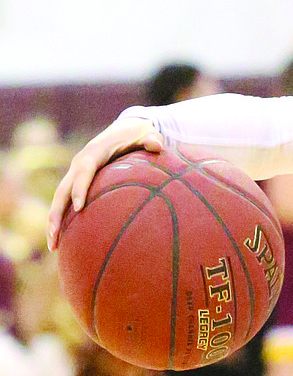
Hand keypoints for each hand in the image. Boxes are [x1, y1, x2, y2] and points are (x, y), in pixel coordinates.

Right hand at [47, 118, 162, 249]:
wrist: (125, 129)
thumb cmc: (138, 135)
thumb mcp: (148, 134)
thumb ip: (152, 139)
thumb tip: (157, 145)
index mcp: (95, 152)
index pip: (84, 170)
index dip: (80, 188)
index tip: (79, 208)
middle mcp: (80, 163)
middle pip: (63, 189)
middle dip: (57, 212)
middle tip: (55, 235)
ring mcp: (76, 173)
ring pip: (60, 198)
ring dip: (53, 221)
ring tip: (53, 246)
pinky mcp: (77, 182)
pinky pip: (66, 201)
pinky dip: (61, 220)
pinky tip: (62, 241)